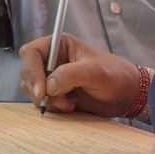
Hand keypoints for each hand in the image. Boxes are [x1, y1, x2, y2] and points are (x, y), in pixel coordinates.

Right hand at [18, 33, 140, 116]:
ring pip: (32, 89)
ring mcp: (52, 79)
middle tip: (53, 100)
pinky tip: (71, 106)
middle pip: (27, 72)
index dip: (31, 70)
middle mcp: (51, 61)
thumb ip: (70, 75)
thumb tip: (49, 86)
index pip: (31, 53)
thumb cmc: (114, 75)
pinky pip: (43, 102)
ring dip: (47, 100)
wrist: (127, 95)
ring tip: (69, 103)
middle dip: (37, 88)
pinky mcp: (56, 95)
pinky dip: (53, 107)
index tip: (41, 90)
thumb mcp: (94, 71)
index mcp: (58, 46)